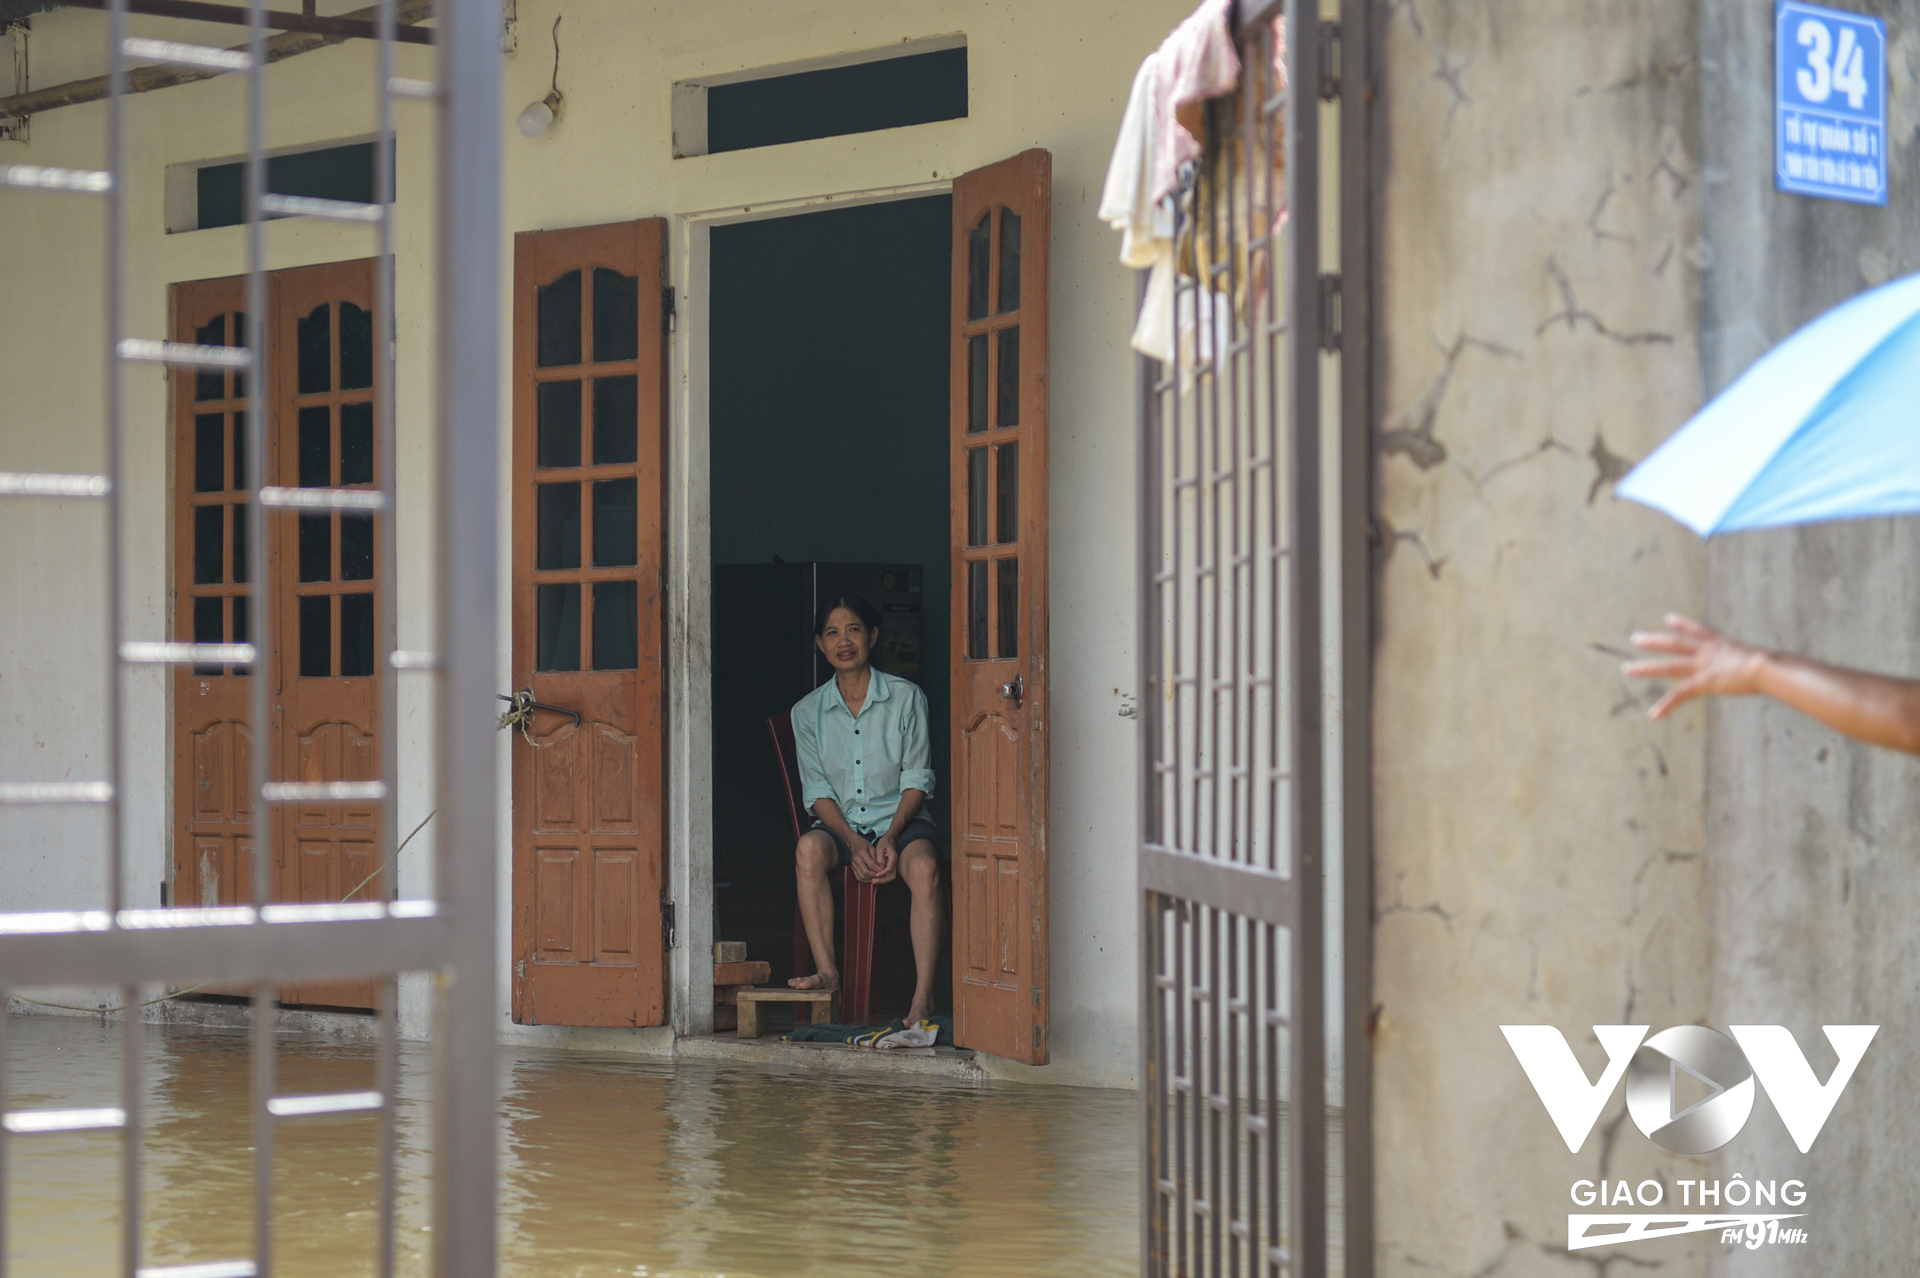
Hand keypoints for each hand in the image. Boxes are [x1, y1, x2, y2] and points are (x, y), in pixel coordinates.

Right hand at [847, 834, 881, 882]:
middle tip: (880, 876)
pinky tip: (870, 879)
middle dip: (874, 876)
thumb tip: (880, 867)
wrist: (854, 843)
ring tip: (876, 878)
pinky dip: (865, 880)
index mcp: (862, 853)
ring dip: (870, 879)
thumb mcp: (872, 847)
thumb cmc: (864, 844)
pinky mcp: (852, 868)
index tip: (883, 871)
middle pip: (865, 872)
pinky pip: (858, 877)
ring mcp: (853, 865)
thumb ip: (876, 857)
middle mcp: (856, 860)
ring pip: (861, 876)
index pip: (871, 865)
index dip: (878, 870)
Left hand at [870, 835, 899, 884]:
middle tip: (874, 881)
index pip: (889, 869)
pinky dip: (882, 877)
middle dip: (883, 880)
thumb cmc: (884, 842)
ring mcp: (893, 865)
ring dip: (883, 880)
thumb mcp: (880, 848)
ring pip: (890, 876)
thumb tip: (879, 868)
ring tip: (874, 881)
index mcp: (893, 857)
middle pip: (892, 875)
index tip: (876, 875)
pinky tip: (875, 877)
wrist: (889, 839)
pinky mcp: (891, 866)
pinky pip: (888, 874)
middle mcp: (895, 862)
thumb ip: (880, 858)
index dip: (882, 873)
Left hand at [1624, 613, 1768, 718]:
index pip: (1697, 630)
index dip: (1682, 623)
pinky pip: (1678, 695)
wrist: (1769, 667)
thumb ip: (1765, 664)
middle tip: (1635, 638)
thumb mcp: (1767, 661)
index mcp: (1722, 644)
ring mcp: (1703, 666)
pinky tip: (1654, 714)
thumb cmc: (1777, 667)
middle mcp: (1708, 652)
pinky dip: (1666, 706)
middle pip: (1674, 643)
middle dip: (1654, 641)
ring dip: (1646, 668)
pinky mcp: (1703, 682)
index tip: (1668, 618)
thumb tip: (1785, 669)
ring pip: (1667, 666)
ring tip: (1627, 669)